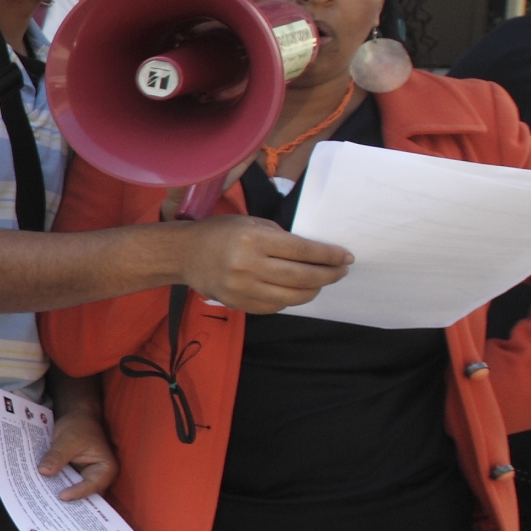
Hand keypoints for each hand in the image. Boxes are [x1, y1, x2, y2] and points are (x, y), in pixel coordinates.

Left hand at [37, 406, 118, 502]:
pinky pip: (65, 485)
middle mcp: (98, 477)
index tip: (62, 496)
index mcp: (106, 468)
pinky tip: (40, 491)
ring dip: (59, 494)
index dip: (78, 492)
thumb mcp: (67, 439)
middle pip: (85, 494)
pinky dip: (55, 487)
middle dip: (69, 500)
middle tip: (51, 507)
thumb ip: (57, 456)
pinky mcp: (74, 476)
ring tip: (43, 503)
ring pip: (73, 491)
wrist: (77, 417)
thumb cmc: (79, 426)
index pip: (93, 485)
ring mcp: (85, 478)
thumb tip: (43, 471)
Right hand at [170, 214, 352, 312]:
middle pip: (303, 277)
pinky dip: (290, 299)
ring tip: (320, 282)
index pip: (304, 250)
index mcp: (254, 239)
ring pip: (293, 296)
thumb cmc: (220, 233)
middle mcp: (249, 266)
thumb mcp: (251, 223)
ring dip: (314, 290)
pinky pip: (275, 306)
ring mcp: (243, 288)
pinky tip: (294, 290)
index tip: (346, 257)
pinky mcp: (238, 304)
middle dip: (329, 274)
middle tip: (341, 271)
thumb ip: (281, 238)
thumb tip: (314, 254)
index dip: (330, 255)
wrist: (183, 254)